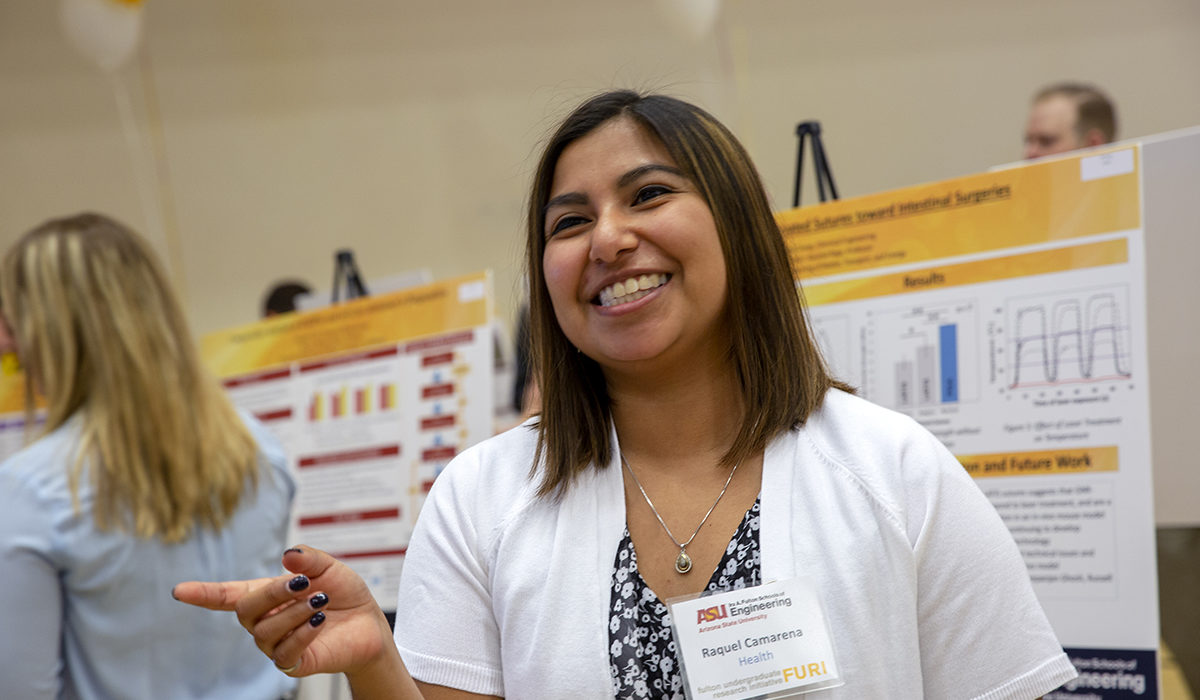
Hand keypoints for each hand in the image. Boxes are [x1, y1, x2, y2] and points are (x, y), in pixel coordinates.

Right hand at [172, 546, 393, 677]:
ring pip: (264, 632)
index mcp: (268, 595)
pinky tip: (319, 620)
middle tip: (302, 583)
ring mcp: (277, 643)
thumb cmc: (344, 594)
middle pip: (246, 610)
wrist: (370, 624)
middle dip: (272, 593)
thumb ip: (309, 559)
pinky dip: (302, 633)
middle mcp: (266, 621)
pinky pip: (284, 653)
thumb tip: (288, 556)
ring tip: (320, 601)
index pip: (227, 595)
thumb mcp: (330, 568)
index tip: (179, 591)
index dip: (203, 593)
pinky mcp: (294, 662)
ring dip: (293, 613)